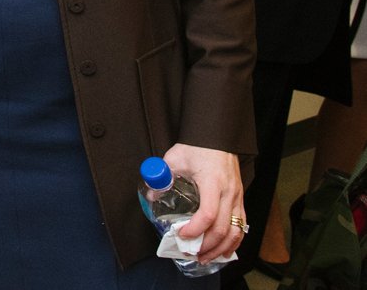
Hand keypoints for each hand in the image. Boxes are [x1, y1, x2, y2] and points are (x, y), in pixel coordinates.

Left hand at [164, 142, 244, 262]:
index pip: (208, 214)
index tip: (182, 235)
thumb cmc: (197, 146)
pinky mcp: (240, 199)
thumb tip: (152, 195)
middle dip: (208, 246)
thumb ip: (163, 177)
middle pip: (224, 228)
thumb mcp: (175, 158)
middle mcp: (229, 193)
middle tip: (192, 254)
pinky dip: (233, 241)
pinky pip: (241, 226)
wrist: (217, 136)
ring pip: (236, 231)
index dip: (195, 229)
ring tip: (206, 257)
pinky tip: (223, 249)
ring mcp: (238, 197)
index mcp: (213, 183)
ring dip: (222, 248)